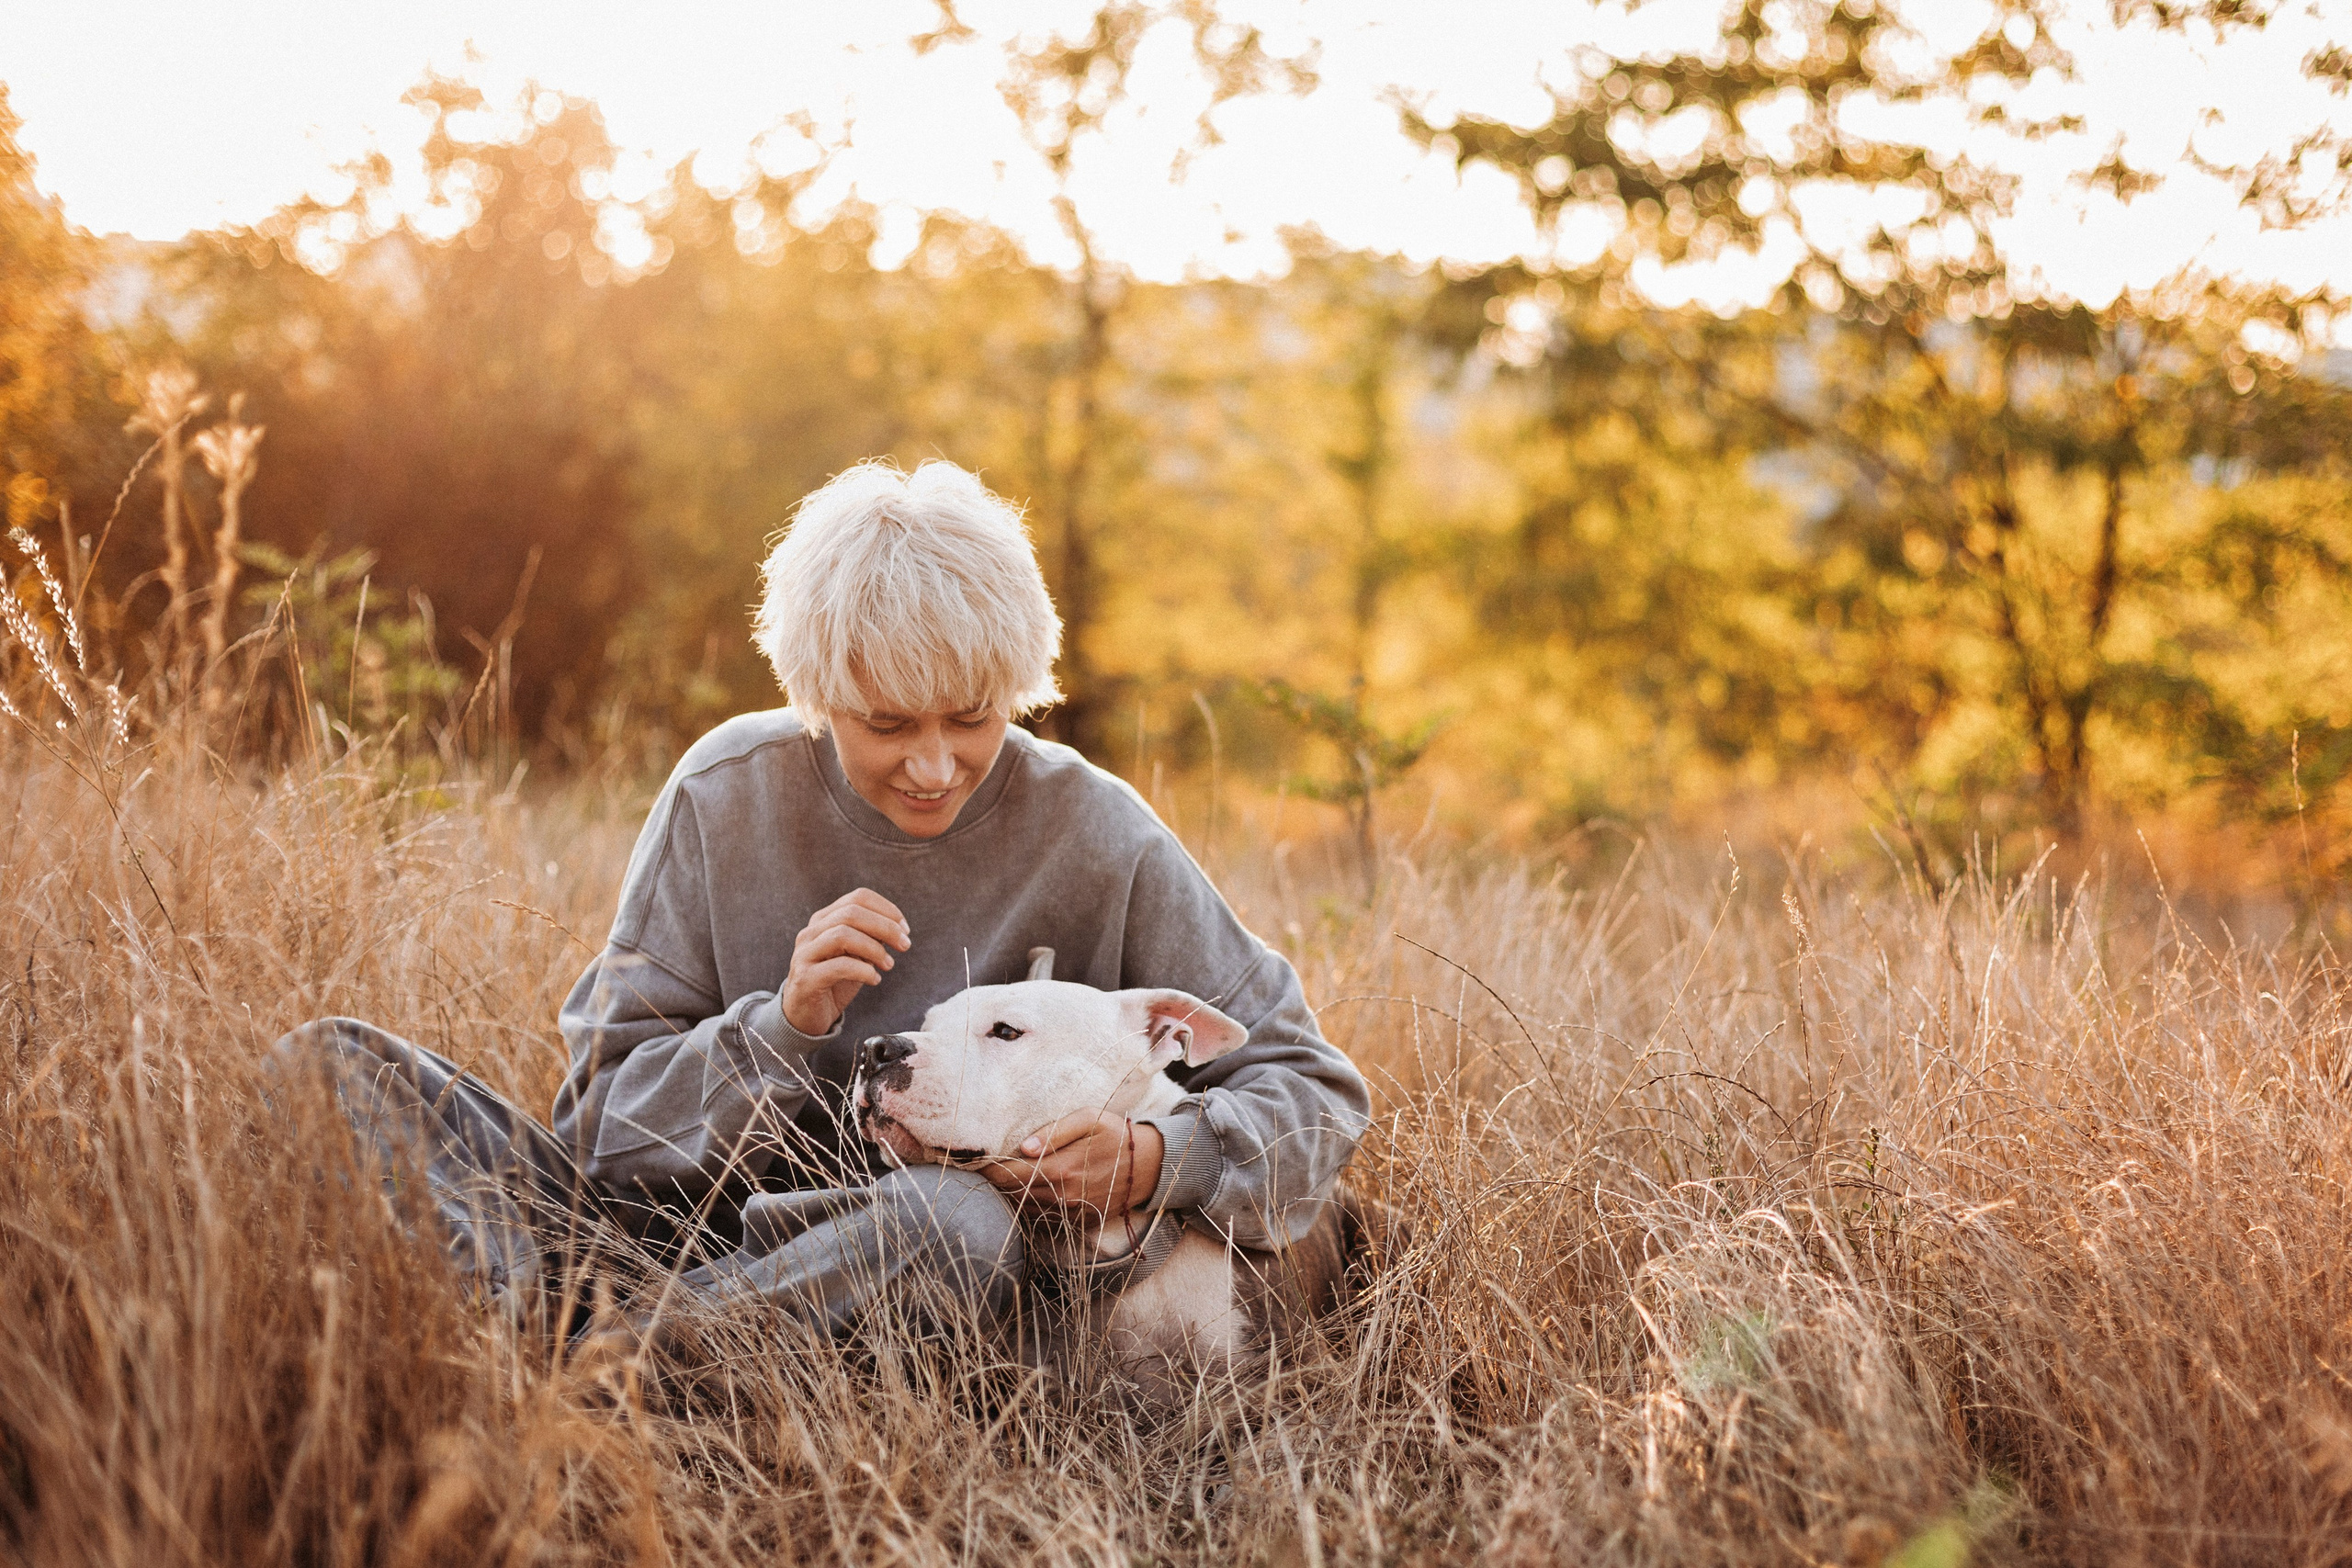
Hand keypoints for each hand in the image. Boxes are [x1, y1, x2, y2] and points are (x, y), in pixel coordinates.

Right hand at [780, 888, 909, 1035]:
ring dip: (874, 948)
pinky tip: (874, 980)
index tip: (905, 929)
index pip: (858, 897)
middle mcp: (811, 932)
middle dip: (885, 927)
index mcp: (824, 920)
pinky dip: (863, 971)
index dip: (887, 909)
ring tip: (889, 964)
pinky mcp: (805, 978)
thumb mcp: (856, 955)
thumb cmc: (835, 982)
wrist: (806, 1015)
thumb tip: (898, 929)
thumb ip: (870, 938)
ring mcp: (804, 954)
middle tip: (905, 945)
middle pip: (851, 912)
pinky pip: (839, 966)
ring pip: (843, 935)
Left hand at [977, 1111, 1163, 1223]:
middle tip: (981, 1171)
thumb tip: (1023, 1147)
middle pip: (1014, 1194)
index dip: (989, 1170)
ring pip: (1026, 1208)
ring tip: (1000, 1180)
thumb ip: (1054, 1131)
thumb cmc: (1116, 1135)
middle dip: (996, 1183)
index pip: (1011, 1175)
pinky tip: (1026, 1192)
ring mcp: (1070, 1212)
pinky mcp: (1078, 1221)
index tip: (975, 1163)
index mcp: (1061, 1169)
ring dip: (1011, 1195)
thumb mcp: (1088, 1119)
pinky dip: (1030, 1205)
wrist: (1150, 1165)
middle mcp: (1063, 1196)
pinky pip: (1043, 1217)